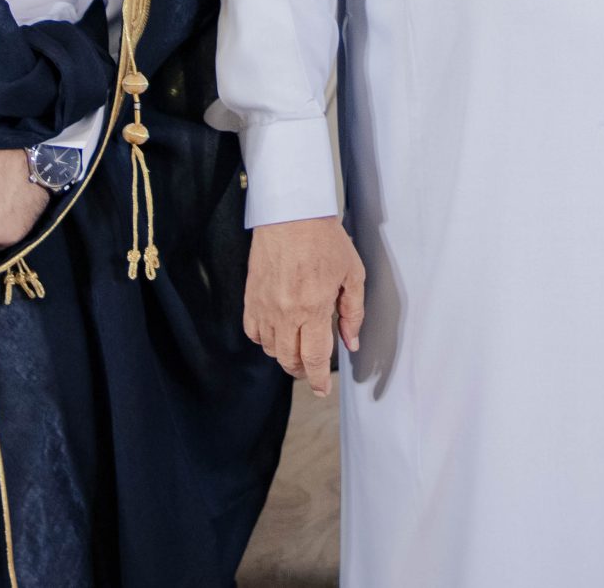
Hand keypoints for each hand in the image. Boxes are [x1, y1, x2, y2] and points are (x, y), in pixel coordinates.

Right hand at [244, 216, 364, 396]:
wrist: (292, 213)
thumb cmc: (325, 239)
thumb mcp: (353, 274)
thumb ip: (353, 312)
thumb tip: (351, 342)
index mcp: (313, 307)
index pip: (313, 358)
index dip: (317, 381)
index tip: (322, 390)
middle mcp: (285, 311)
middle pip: (289, 359)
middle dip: (302, 370)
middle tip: (312, 367)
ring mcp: (264, 305)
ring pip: (270, 349)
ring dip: (284, 355)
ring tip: (297, 346)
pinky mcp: (251, 296)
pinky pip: (253, 332)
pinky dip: (265, 339)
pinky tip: (277, 332)